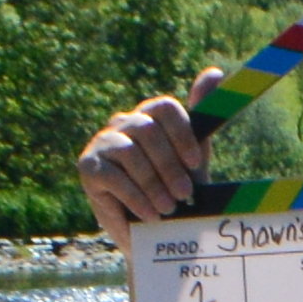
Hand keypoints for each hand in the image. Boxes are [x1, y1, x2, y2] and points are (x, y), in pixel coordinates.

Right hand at [76, 66, 235, 238]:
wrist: (149, 230)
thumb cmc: (173, 189)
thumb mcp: (193, 159)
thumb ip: (202, 119)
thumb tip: (214, 71)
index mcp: (151, 115)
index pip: (165, 107)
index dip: (182, 134)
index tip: (196, 163)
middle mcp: (124, 122)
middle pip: (148, 130)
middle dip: (170, 166)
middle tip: (184, 194)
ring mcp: (103, 141)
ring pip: (131, 153)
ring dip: (153, 184)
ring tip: (168, 207)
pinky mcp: (88, 166)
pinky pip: (113, 176)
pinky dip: (136, 197)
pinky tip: (150, 214)